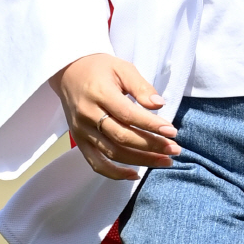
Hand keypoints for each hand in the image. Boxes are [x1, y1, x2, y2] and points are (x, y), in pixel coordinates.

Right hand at [50, 54, 179, 180]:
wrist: (68, 72)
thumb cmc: (100, 69)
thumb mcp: (122, 68)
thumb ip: (141, 87)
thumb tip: (159, 105)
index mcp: (99, 93)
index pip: (128, 114)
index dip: (151, 125)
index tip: (172, 131)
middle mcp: (88, 114)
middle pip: (122, 137)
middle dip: (152, 146)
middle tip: (175, 149)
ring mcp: (82, 131)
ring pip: (113, 153)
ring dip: (140, 161)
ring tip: (164, 161)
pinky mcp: (79, 141)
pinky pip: (96, 163)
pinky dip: (115, 173)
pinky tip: (135, 174)